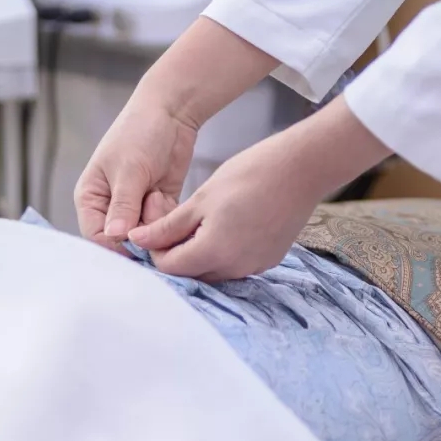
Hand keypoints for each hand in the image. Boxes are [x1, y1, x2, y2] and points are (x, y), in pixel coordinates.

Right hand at [74, 95, 197, 248]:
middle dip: (139, 231)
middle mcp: (109, 207)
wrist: (171, 112)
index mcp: (90, 198)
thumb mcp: (129, 170)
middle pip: (121, 240)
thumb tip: (115, 236)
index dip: (114, 245)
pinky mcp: (156, 205)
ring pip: (144, 235)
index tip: (135, 242)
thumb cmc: (139, 133)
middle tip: (149, 208)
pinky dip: (166, 215)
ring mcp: (134, 207)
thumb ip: (123, 206)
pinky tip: (164, 193)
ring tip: (156, 193)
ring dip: (154, 220)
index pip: (95, 236)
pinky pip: (161, 225)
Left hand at [128, 97, 392, 280]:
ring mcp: (254, 266)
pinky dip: (219, 251)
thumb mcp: (201, 199)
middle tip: (170, 221)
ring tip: (195, 220)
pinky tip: (220, 225)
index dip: (155, 249)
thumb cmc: (250, 174)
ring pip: (211, 270)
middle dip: (174, 252)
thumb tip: (137, 240)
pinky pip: (233, 264)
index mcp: (214, 252)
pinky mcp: (268, 260)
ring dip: (196, 253)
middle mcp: (235, 268)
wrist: (304, 167)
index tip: (153, 226)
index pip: (168, 267)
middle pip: (189, 273)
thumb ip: (167, 226)